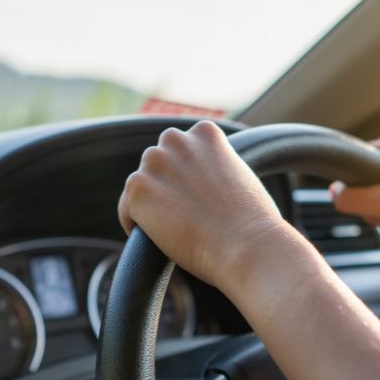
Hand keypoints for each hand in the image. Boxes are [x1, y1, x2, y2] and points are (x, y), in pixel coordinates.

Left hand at [118, 121, 293, 289]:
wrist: (247, 246)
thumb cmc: (252, 223)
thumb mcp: (239, 178)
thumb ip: (215, 168)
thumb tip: (199, 183)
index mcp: (205, 132)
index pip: (181, 150)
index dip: (186, 177)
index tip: (196, 199)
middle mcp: (176, 140)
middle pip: (157, 163)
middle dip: (166, 187)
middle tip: (184, 217)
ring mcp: (154, 162)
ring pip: (141, 185)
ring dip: (152, 205)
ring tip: (175, 230)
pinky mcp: (137, 188)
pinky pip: (126, 209)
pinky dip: (136, 225)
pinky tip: (159, 239)